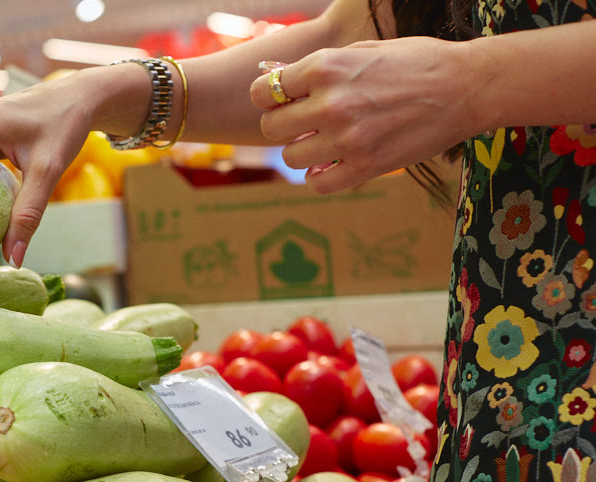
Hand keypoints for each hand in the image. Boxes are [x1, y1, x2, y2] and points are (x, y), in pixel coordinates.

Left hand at [249, 36, 479, 192]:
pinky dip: (320, 177)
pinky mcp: (366, 167)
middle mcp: (330, 103)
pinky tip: (332, 166)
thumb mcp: (362, 50)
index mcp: (324, 67)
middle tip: (303, 124)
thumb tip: (277, 80)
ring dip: (302, 152)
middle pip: (271, 129)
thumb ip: (319, 68)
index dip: (268, 99)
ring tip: (323, 143)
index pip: (262, 93)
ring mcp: (347, 139)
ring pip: (291, 158)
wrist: (466, 86)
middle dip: (283, 126)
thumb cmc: (414, 62)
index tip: (282, 101)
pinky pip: (318, 184)